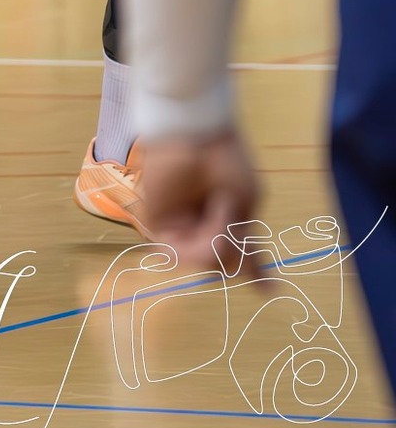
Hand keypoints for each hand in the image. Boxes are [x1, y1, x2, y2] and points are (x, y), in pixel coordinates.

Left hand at [146, 130, 261, 276]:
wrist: (194, 134)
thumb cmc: (222, 161)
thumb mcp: (241, 203)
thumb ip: (240, 241)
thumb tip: (250, 277)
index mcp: (225, 219)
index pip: (239, 254)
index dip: (255, 273)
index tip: (270, 292)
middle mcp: (202, 226)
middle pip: (222, 264)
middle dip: (234, 249)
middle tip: (231, 213)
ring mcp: (181, 227)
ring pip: (205, 263)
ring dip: (219, 242)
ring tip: (221, 209)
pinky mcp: (158, 225)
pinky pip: (181, 254)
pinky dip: (203, 242)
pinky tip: (210, 218)